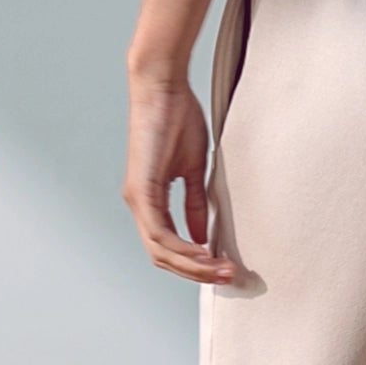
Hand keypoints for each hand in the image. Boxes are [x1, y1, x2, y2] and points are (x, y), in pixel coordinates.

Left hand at [123, 71, 239, 283]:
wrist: (162, 87)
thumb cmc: (176, 118)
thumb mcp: (193, 169)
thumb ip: (195, 204)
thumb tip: (201, 236)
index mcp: (149, 200)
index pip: (167, 247)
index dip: (194, 263)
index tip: (224, 268)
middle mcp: (138, 204)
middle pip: (162, 257)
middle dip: (196, 272)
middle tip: (228, 277)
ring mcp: (137, 199)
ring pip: (160, 251)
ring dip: (193, 266)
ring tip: (223, 271)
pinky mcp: (141, 190)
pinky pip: (160, 232)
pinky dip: (182, 249)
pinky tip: (204, 254)